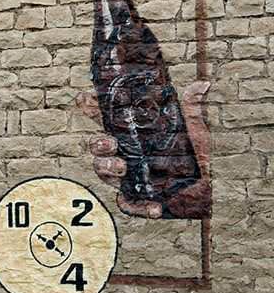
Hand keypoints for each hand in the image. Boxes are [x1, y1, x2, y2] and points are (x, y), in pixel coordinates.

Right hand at [76, 81, 211, 218]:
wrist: (208, 187)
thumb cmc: (193, 154)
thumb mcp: (192, 128)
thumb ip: (191, 107)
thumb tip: (203, 84)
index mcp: (130, 133)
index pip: (103, 117)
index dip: (90, 107)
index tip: (85, 98)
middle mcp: (122, 153)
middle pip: (96, 146)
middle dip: (98, 143)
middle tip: (110, 142)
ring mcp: (126, 176)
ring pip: (102, 172)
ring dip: (107, 168)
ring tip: (122, 167)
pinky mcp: (136, 198)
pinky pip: (128, 204)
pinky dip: (139, 207)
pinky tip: (155, 207)